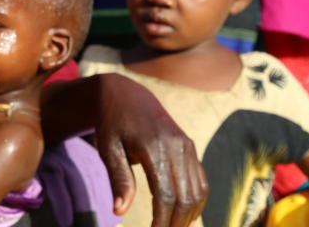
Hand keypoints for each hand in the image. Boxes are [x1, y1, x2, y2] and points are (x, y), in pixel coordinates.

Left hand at [93, 74, 207, 225]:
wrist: (125, 94)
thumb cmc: (112, 123)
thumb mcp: (108, 148)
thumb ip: (118, 179)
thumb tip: (120, 211)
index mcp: (154, 146)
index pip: (165, 194)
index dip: (161, 220)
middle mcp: (176, 145)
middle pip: (185, 196)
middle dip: (177, 222)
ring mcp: (186, 145)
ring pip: (198, 191)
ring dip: (189, 215)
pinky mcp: (190, 146)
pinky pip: (201, 179)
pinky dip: (196, 200)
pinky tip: (184, 213)